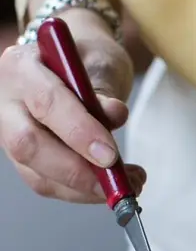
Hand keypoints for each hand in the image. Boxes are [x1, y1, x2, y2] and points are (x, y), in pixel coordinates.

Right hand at [0, 0, 141, 202]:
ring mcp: (12, 134)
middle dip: (77, 171)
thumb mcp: (100, 61)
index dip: (78, 132)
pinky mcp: (25, 160)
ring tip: (128, 184)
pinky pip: (49, 185)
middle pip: (28, 145)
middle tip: (118, 180)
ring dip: (87, 189)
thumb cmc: (85, 58)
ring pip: (38, 174)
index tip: (111, 155)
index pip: (45, 102)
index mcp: (22, 67)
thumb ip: (104, 90)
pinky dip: (84, 192)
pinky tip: (113, 185)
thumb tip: (114, 115)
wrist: (71, 63)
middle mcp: (8, 102)